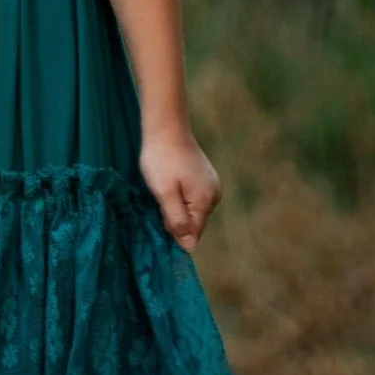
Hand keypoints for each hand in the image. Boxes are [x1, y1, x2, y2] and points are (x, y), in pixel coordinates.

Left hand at [141, 127, 221, 251]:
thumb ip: (178, 220)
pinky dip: (179, 196)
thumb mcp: (164, 193)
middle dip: (175, 218)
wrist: (166, 127)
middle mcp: (214, 195)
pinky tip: (170, 183)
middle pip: (193, 223)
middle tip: (160, 198)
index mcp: (206, 200)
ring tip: (164, 188)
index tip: (160, 212)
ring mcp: (211, 185)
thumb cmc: (161, 160)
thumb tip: (189, 247)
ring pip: (191, 210)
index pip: (193, 233)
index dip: (174, 229)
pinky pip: (192, 198)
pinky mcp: (205, 178)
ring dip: (176, 206)